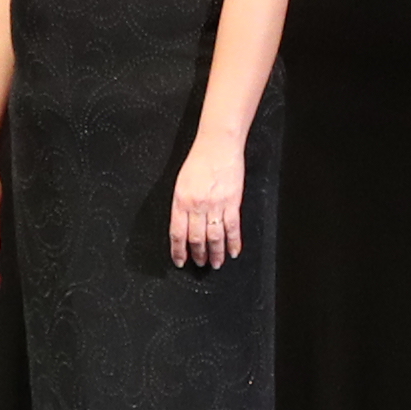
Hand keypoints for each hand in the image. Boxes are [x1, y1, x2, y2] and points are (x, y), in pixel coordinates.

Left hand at [169, 138, 248, 272]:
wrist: (217, 145)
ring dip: (216, 253)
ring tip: (216, 263)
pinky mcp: (232, 202)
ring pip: (214, 237)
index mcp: (181, 201)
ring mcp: (215, 205)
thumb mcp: (181, 182)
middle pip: (196, 238)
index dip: (178, 250)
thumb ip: (181, 205)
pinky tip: (233, 251)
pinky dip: (233, 242)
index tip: (180, 261)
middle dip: (198, 255)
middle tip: (200, 264)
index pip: (177, 233)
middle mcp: (197, 206)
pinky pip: (232, 227)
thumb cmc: (199, 160)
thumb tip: (184, 226)